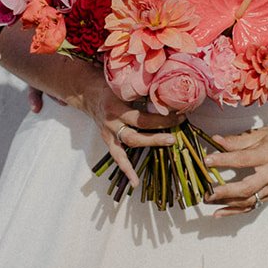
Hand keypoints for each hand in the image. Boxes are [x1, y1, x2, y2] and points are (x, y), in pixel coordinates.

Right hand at [74, 69, 179, 189]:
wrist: (87, 93)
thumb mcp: (123, 85)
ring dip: (150, 144)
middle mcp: (112, 120)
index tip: (180, 115)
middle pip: (137, 130)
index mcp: (116, 105)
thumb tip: (167, 98)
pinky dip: (126, 170)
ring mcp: (109, 132)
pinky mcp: (108, 140)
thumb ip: (141, 92)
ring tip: (168, 145)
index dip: (161, 117)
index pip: (141, 115)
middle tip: (176, 134)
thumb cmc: (108, 86)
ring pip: (130, 143)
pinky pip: (118, 157)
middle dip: (159, 132)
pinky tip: (135, 183)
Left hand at [204, 113, 267, 213]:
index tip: (207, 161)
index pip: (243, 159)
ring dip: (227, 203)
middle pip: (247, 188)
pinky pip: (252, 206)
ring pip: (249, 201)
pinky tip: (219, 212)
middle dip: (225, 192)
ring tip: (208, 200)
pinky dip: (235, 211)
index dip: (223, 161)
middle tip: (208, 192)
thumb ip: (236, 141)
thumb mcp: (258, 134)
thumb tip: (215, 141)